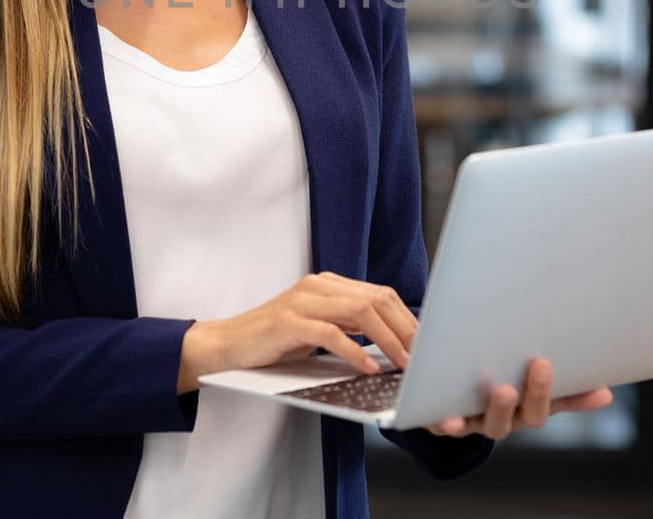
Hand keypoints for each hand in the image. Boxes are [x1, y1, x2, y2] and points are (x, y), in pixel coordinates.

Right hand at [177, 271, 416, 392]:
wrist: (226, 345)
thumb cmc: (274, 342)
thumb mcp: (316, 328)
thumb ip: (347, 326)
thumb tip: (390, 342)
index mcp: (327, 284)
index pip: (379, 293)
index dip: (406, 318)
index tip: (426, 342)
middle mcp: (317, 285)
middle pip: (376, 299)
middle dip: (405, 328)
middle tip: (423, 355)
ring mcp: (301, 301)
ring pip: (359, 313)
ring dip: (388, 340)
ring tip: (403, 363)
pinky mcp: (287, 322)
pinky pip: (331, 334)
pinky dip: (355, 352)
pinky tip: (368, 367)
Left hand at [422, 358, 612, 440]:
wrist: (435, 382)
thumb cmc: (485, 366)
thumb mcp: (512, 361)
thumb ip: (542, 360)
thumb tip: (590, 361)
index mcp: (528, 403)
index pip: (561, 402)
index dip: (581, 399)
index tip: (601, 390)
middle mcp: (508, 418)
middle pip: (530, 415)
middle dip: (539, 392)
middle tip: (543, 366)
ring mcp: (478, 422)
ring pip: (494, 425)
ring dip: (501, 408)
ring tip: (504, 390)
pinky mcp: (445, 422)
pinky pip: (449, 427)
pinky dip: (450, 423)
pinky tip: (450, 417)